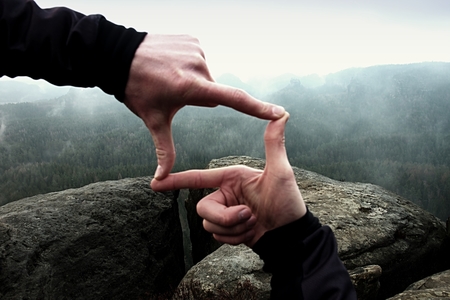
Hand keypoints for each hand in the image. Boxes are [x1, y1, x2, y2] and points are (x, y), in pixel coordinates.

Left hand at [123, 34, 285, 179]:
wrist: (119, 55)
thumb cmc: (137, 90)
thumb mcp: (152, 120)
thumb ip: (164, 149)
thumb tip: (161, 178)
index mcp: (192, 87)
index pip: (233, 99)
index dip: (257, 108)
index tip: (279, 112)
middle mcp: (198, 66)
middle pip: (211, 91)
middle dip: (198, 96)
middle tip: (173, 93)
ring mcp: (196, 50)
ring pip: (204, 76)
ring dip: (192, 80)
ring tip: (169, 76)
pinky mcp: (192, 40)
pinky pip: (198, 59)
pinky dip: (188, 64)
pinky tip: (170, 63)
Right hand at [151, 112, 306, 246]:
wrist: (289, 235)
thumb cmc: (287, 201)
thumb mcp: (281, 171)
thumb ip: (274, 144)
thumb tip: (281, 114)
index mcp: (232, 178)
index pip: (199, 178)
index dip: (177, 180)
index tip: (157, 182)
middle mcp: (225, 193)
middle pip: (203, 208)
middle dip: (226, 217)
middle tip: (248, 216)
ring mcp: (226, 212)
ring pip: (209, 224)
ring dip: (233, 229)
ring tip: (253, 223)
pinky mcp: (227, 229)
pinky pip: (217, 236)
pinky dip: (234, 238)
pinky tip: (251, 233)